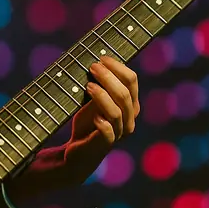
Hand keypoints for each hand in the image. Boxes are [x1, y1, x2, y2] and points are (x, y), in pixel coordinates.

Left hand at [62, 56, 139, 181]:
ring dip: (102, 96)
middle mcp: (129, 118)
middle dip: (108, 77)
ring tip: (88, 86)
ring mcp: (119, 132)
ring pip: (117, 111)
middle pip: (125, 93)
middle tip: (92, 67)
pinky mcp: (105, 144)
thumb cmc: (87, 120)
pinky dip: (102, 123)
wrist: (77, 150)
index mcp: (130, 103)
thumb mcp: (94, 98)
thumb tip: (94, 57)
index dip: (117, 67)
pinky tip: (94, 116)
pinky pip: (108, 132)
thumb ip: (100, 82)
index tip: (101, 58)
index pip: (131, 80)